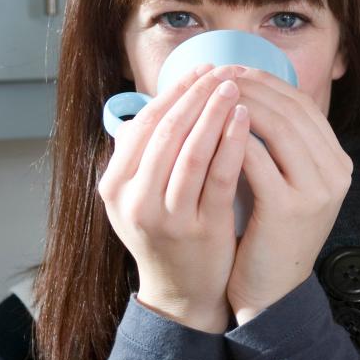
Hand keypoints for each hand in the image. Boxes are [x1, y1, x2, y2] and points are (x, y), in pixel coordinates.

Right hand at [97, 64, 248, 332]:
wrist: (182, 290)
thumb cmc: (167, 231)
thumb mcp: (141, 193)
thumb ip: (146, 152)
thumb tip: (166, 97)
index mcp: (115, 184)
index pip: (145, 123)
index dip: (175, 91)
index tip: (201, 70)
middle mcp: (134, 200)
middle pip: (167, 130)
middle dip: (197, 94)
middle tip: (222, 70)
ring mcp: (167, 216)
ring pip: (191, 150)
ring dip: (214, 111)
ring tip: (235, 86)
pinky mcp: (200, 228)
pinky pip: (218, 175)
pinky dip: (232, 142)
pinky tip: (245, 119)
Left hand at [226, 68, 353, 324]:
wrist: (272, 291)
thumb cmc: (270, 232)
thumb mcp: (289, 184)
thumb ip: (282, 146)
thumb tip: (249, 92)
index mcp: (337, 162)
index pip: (303, 105)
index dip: (268, 82)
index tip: (235, 70)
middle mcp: (335, 172)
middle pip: (291, 110)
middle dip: (251, 86)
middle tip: (217, 75)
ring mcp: (317, 190)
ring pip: (277, 128)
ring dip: (240, 105)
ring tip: (210, 96)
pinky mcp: (290, 208)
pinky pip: (257, 159)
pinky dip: (232, 139)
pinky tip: (209, 130)